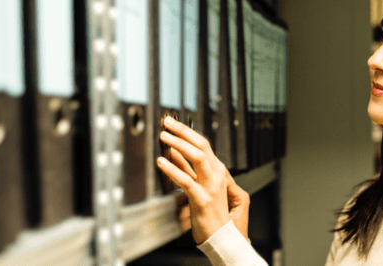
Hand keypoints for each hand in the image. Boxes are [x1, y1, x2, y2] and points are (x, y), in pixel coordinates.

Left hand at [157, 116, 249, 243]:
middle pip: (202, 145)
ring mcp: (211, 186)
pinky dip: (173, 169)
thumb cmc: (209, 212)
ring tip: (164, 137)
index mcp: (217, 170)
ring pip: (198, 157)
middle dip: (183, 130)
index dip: (186, 131)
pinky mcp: (202, 198)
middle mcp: (216, 175)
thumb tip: (174, 150)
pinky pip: (187, 180)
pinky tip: (161, 162)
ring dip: (179, 144)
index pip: (203, 144)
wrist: (220, 235)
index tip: (172, 123)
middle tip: (167, 122)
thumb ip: (186, 167)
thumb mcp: (198, 184)